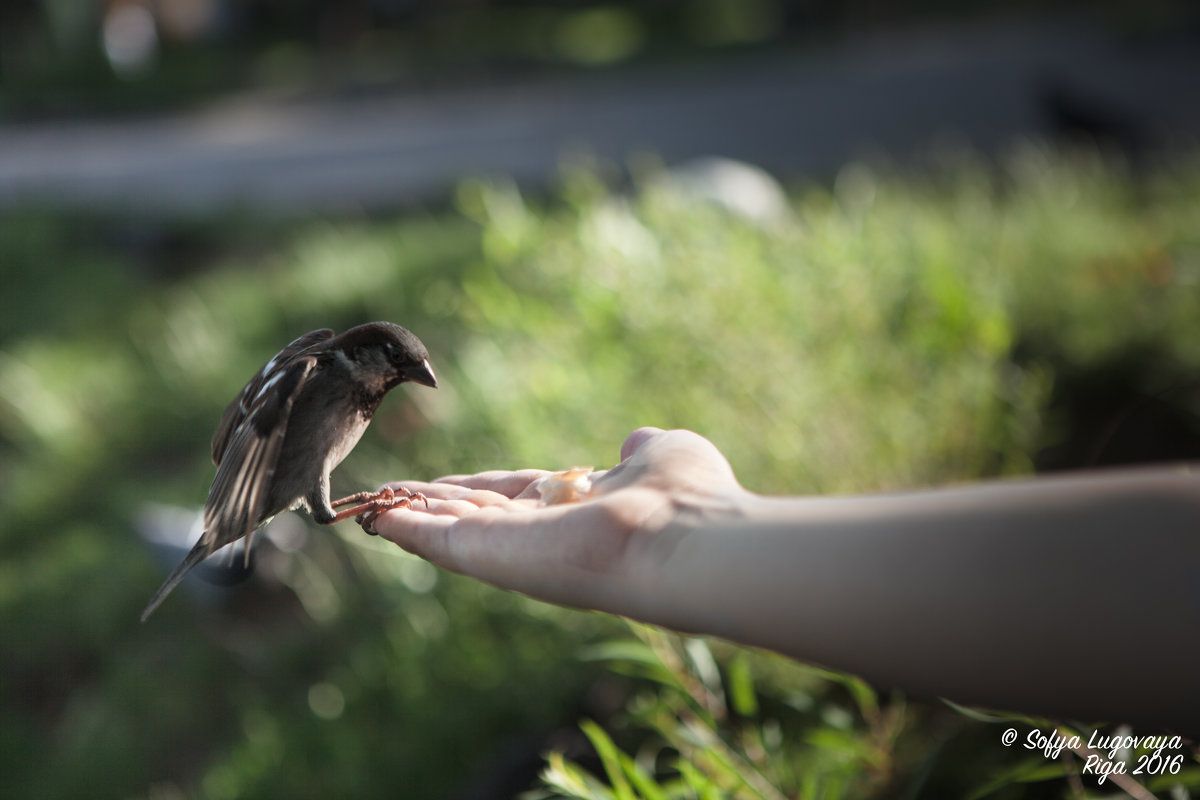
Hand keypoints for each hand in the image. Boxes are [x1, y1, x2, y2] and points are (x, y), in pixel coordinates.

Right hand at [372, 427, 748, 615]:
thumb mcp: (664, 454)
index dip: (480, 491)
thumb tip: (636, 440)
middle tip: (391, 495)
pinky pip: (444, 542)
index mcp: (578, 510)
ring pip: (454, 532)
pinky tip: (380, 517)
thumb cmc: (688, 497)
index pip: (517, 499)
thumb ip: (643, 450)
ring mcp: (519, 550)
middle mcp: (545, 535)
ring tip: (373, 504)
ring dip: (413, 518)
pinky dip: (410, 530)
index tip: (446, 484)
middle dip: (435, 506)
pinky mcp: (498, 557)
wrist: (688, 538)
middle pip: (477, 518)